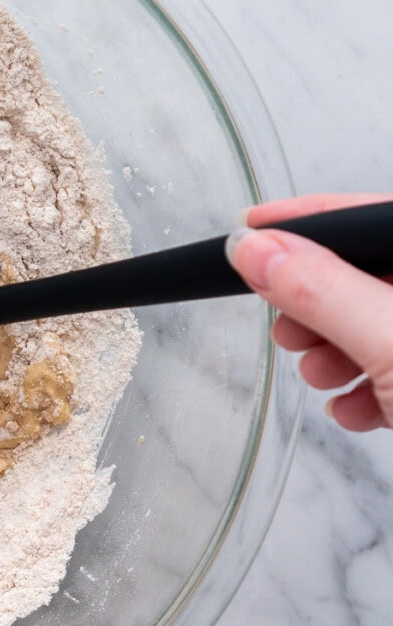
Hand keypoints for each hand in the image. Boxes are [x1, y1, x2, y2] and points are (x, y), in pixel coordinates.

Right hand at [227, 193, 392, 430]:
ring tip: (321, 377)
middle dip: (313, 303)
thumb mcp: (389, 340)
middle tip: (289, 327)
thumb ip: (321, 292)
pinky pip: (390, 366)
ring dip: (331, 353)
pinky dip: (362, 389)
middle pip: (360, 272)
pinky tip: (355, 409)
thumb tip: (254, 251)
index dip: (302, 218)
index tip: (248, 228)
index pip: (358, 216)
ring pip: (369, 322)